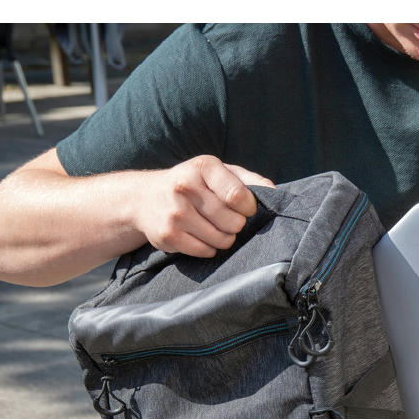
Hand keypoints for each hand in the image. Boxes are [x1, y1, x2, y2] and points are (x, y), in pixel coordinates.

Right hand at [135, 155, 273, 256]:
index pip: (238, 195)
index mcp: (202, 167)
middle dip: (237, 224)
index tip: (247, 208)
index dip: (249, 208)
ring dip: (225, 238)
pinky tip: (200, 235)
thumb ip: (248, 180)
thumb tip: (275, 193)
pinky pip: (206, 251)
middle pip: (233, 222)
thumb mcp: (218, 171)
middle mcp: (185, 187)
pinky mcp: (168, 236)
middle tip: (228, 219)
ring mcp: (175, 213)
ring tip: (214, 227)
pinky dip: (209, 248)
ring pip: (222, 240)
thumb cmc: (193, 184)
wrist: (143, 198)